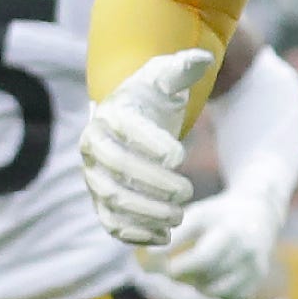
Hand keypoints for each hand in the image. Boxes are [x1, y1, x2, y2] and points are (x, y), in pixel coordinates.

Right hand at [79, 49, 206, 246]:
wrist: (132, 120)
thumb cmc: (152, 97)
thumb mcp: (167, 78)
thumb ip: (183, 68)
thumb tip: (203, 61)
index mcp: (110, 114)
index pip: (127, 130)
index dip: (151, 143)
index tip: (181, 157)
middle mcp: (94, 146)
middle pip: (118, 171)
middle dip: (154, 184)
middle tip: (187, 192)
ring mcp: (95, 177)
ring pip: (113, 201)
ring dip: (146, 213)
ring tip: (179, 216)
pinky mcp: (101, 201)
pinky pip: (111, 224)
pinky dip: (134, 235)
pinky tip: (163, 237)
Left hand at [157, 188, 279, 298]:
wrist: (259, 212)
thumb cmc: (219, 214)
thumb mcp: (199, 214)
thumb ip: (177, 233)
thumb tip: (150, 254)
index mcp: (231, 231)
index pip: (202, 258)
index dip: (179, 267)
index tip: (160, 267)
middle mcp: (246, 251)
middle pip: (209, 275)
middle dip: (185, 278)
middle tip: (168, 275)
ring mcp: (255, 266)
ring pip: (218, 290)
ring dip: (199, 286)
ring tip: (190, 274)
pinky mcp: (257, 278)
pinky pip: (230, 296)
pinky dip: (216, 293)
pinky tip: (208, 280)